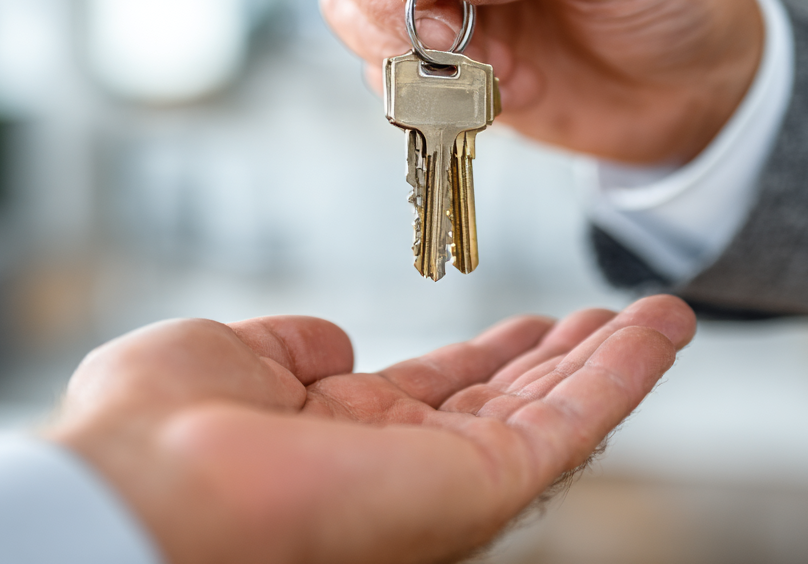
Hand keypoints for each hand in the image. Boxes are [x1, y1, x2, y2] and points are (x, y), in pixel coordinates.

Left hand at [46, 296, 694, 563]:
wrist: (144, 490)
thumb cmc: (151, 435)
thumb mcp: (222, 357)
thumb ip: (287, 349)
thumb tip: (336, 340)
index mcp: (337, 436)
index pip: (437, 394)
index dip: (490, 356)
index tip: (529, 324)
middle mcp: (399, 468)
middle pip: (508, 406)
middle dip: (564, 360)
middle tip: (611, 319)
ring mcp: (445, 482)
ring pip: (554, 417)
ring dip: (613, 363)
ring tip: (663, 316)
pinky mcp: (481, 487)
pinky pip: (572, 426)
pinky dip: (624, 375)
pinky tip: (660, 330)